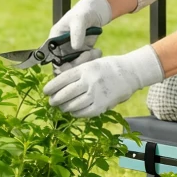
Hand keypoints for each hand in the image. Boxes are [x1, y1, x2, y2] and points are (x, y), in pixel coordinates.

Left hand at [44, 45, 164, 118]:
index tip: (45, 91)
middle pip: (65, 94)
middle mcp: (90, 81)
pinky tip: (73, 111)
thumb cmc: (108, 67)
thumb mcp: (91, 63)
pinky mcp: (103, 105)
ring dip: (64, 108)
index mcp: (85, 69)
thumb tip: (59, 85)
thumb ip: (77, 73)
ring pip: (73, 105)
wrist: (130, 73)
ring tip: (62, 107)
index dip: (51, 87)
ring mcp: (96, 94)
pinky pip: (84, 112)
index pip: (62, 79)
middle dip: (55, 100)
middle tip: (52, 102)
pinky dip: (76, 113)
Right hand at [48, 0, 111, 73]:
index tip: (68, 65)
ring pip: (76, 65)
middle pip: (63, 65)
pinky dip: (92, 59)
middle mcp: (61, 47)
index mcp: (54, 39)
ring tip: (93, 52)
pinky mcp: (83, 52)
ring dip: (85, 62)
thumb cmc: (83, 12)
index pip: (51, 56)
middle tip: (86, 56)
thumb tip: (75, 47)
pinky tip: (97, 51)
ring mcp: (72, 51)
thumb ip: (77, 33)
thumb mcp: (79, 20)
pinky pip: (86, 62)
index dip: (58, 64)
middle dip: (75, 64)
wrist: (96, 13)